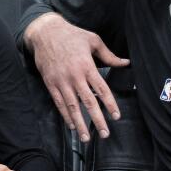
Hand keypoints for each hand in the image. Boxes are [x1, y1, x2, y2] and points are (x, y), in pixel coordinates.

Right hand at [23, 13, 129, 142]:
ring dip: (80, 124)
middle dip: (97, 119)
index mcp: (87, 66)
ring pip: (72, 106)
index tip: (116, 116)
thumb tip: (126, 62)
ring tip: (86, 138)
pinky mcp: (50, 83)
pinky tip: (71, 125)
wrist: (45, 32)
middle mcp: (74, 76)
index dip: (109, 104)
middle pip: (88, 102)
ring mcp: (61, 81)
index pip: (101, 89)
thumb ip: (109, 55)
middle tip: (105, 134)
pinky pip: (59, 103)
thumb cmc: (71, 35)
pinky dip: (65, 115)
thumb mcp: (93, 40)